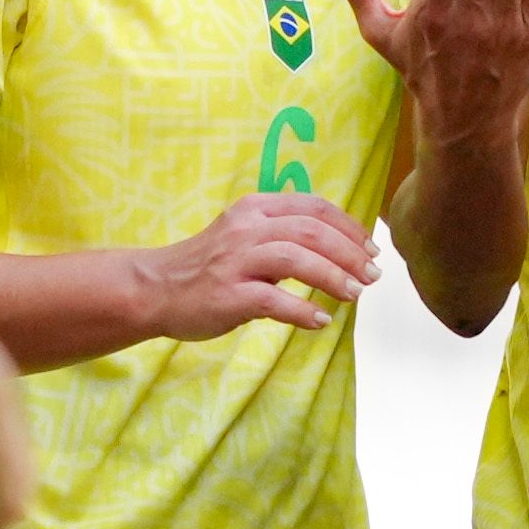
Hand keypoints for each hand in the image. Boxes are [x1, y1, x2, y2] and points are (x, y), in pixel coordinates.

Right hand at [138, 192, 381, 339]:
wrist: (155, 288)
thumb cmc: (209, 265)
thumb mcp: (245, 235)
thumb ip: (284, 235)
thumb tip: (340, 249)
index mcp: (256, 208)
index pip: (313, 207)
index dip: (349, 226)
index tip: (372, 247)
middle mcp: (247, 228)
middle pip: (311, 232)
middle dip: (350, 253)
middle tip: (373, 275)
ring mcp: (235, 261)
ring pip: (297, 259)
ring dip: (333, 277)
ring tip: (355, 294)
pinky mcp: (227, 295)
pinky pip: (274, 300)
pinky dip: (302, 310)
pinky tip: (320, 321)